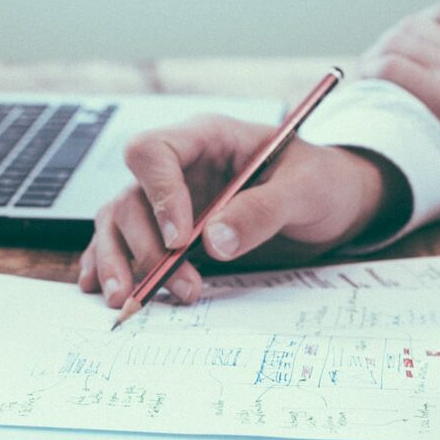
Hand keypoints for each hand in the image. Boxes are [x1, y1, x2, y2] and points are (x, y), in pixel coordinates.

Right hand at [79, 115, 407, 306]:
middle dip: (147, 246)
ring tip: (128, 300)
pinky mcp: (169, 231)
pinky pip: (125, 243)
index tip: (181, 239)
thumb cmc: (322, 182)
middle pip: (131, 196)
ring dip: (120, 262)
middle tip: (181, 285)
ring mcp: (169, 200)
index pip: (154, 152)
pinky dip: (110, 265)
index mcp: (207, 138)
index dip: (159, 194)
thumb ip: (262, 210)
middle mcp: (179, 167)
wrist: (334, 204)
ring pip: (119, 222)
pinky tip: (105, 289)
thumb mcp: (306, 190)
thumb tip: (214, 242)